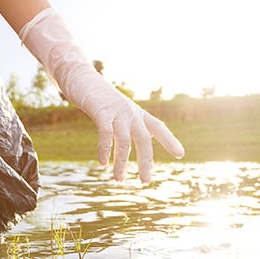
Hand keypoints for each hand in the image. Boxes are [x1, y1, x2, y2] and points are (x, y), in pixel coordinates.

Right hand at [64, 63, 184, 182]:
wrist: (79, 76)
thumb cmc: (97, 97)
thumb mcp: (115, 110)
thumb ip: (122, 124)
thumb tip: (125, 142)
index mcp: (136, 112)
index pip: (157, 126)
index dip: (169, 140)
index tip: (180, 154)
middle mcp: (130, 112)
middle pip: (143, 139)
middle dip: (146, 161)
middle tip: (145, 181)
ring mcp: (116, 111)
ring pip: (124, 140)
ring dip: (122, 162)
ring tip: (119, 180)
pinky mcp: (101, 111)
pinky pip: (106, 133)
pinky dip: (105, 149)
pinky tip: (103, 163)